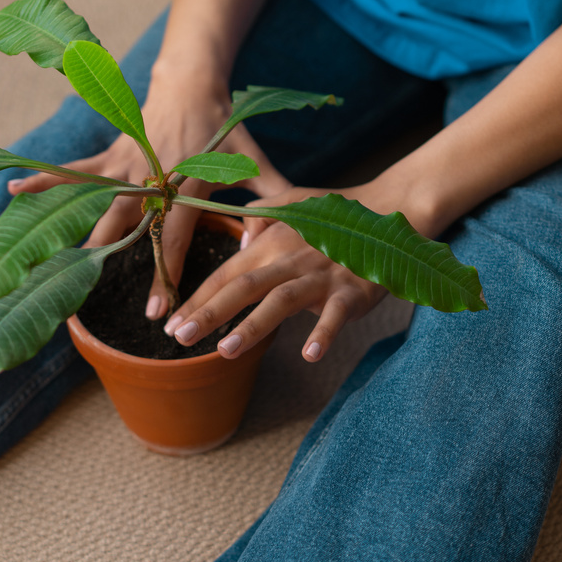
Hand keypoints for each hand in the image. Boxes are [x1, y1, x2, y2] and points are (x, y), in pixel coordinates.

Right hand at [6, 78, 290, 318]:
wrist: (192, 81)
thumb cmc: (225, 126)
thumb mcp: (254, 159)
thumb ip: (274, 195)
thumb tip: (292, 230)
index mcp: (189, 182)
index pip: (177, 233)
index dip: (166, 270)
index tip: (158, 307)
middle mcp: (156, 176)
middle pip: (136, 229)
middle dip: (121, 269)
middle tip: (106, 304)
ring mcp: (129, 164)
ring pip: (102, 206)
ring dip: (80, 237)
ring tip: (55, 270)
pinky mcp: (112, 154)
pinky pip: (75, 170)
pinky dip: (45, 179)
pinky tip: (11, 189)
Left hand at [164, 185, 386, 362]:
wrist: (390, 211)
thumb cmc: (336, 216)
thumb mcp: (292, 205)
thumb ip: (261, 218)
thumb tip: (241, 238)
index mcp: (273, 243)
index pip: (228, 272)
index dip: (198, 297)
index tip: (170, 323)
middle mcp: (291, 258)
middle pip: (244, 286)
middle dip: (209, 312)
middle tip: (179, 338)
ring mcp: (321, 276)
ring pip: (280, 301)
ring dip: (252, 326)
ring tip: (225, 351)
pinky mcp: (353, 291)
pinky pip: (335, 314)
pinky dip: (323, 332)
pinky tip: (309, 355)